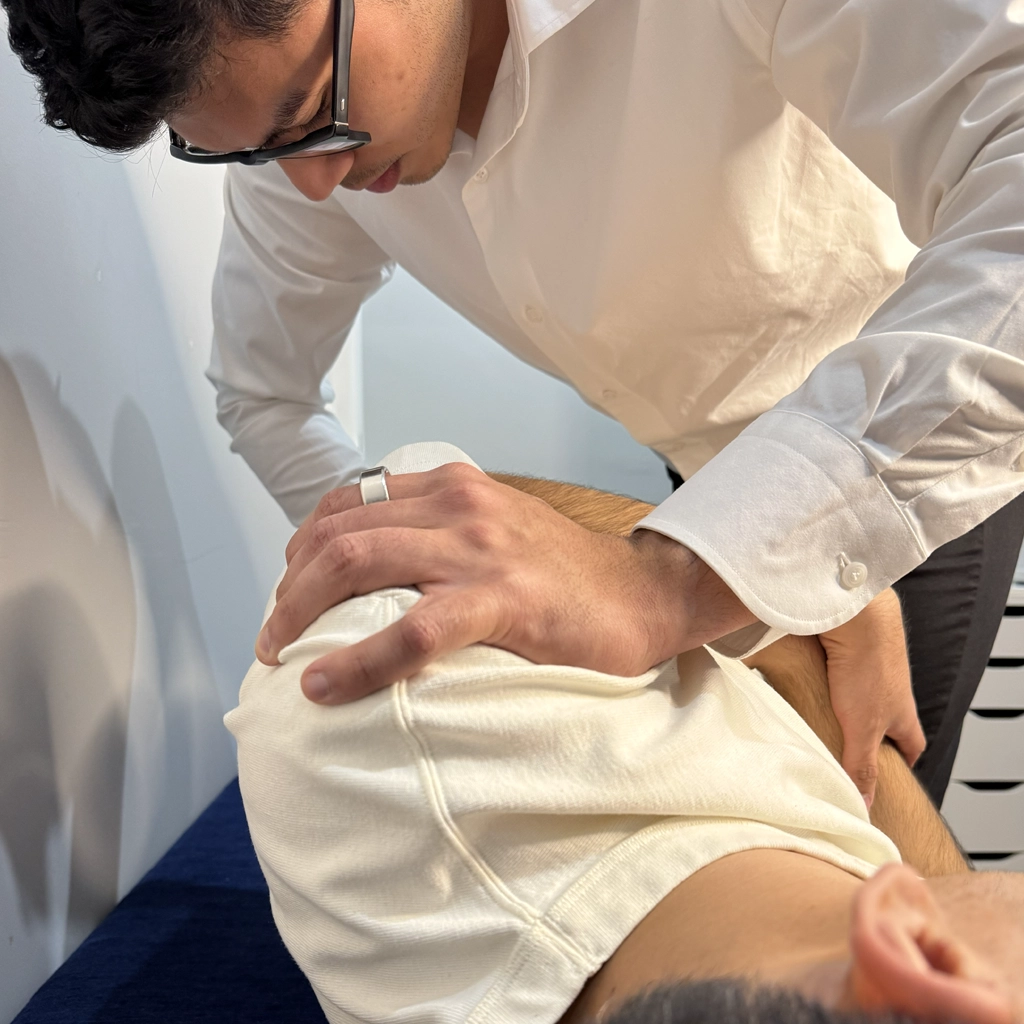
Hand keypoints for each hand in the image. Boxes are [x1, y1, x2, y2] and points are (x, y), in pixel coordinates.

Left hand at [256, 463, 756, 702]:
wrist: (646, 593)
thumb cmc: (565, 576)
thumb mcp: (493, 533)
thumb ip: (438, 537)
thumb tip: (371, 578)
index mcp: (450, 486)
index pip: (347, 501)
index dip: (302, 548)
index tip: (291, 593)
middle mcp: (457, 503)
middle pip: (337, 533)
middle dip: (288, 588)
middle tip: (276, 636)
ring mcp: (478, 547)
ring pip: (356, 563)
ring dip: (300, 613)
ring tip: (283, 655)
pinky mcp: (502, 597)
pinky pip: (412, 629)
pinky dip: (358, 660)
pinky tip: (325, 685)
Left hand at [818, 588, 925, 809]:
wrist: (858, 613)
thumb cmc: (869, 667)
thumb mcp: (864, 728)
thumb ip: (862, 765)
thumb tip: (864, 805)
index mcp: (903, 716)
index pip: (912, 748)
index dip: (902, 764)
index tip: (889, 777)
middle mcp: (891, 692)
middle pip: (883, 723)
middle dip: (866, 737)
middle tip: (846, 751)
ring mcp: (871, 670)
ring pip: (858, 699)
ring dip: (842, 710)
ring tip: (819, 723)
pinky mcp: (847, 652)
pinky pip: (838, 676)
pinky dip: (825, 685)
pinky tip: (806, 690)